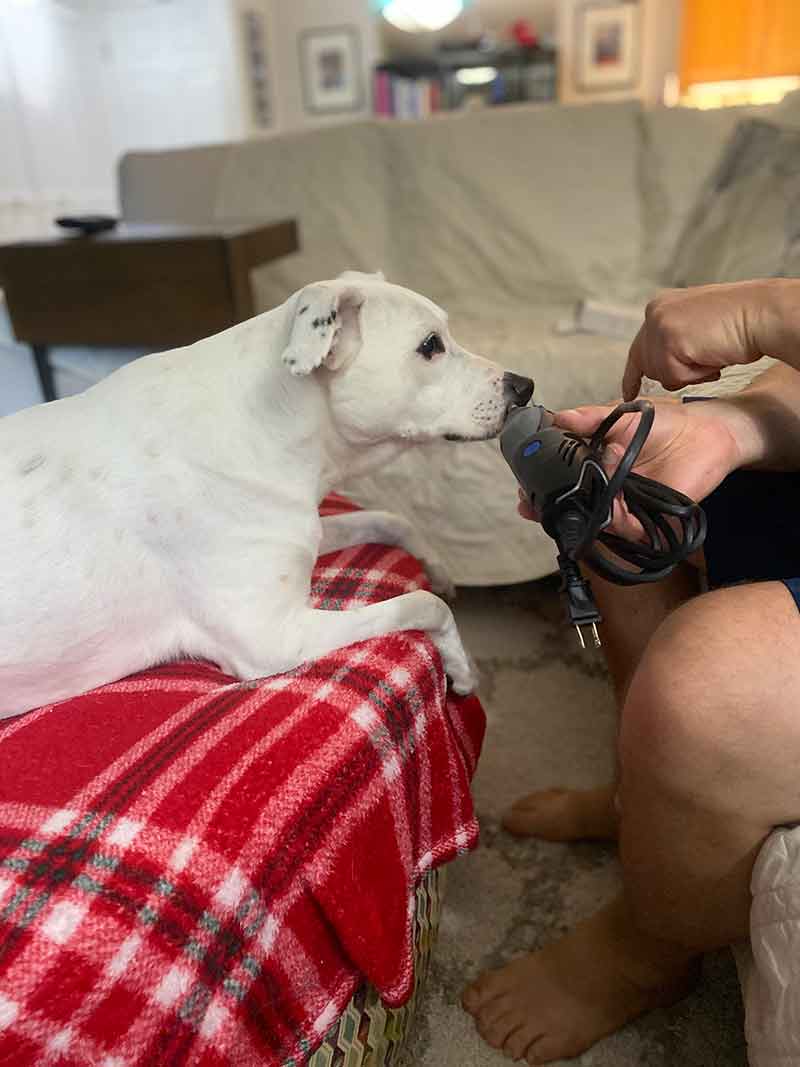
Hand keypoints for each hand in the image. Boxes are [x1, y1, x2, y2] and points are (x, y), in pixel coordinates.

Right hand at [517, 398, 745, 540]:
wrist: (709, 434)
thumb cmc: (668, 421)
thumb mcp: (622, 413)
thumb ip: (590, 417)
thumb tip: (558, 418)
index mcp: (597, 461)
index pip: (563, 477)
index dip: (542, 483)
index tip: (524, 486)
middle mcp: (607, 485)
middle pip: (572, 503)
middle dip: (549, 508)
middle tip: (531, 506)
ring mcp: (625, 502)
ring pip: (592, 518)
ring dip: (578, 516)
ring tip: (571, 504)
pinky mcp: (645, 516)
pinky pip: (622, 528)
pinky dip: (612, 523)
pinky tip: (606, 511)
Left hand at [622, 281, 775, 400]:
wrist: (762, 314)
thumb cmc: (740, 322)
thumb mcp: (697, 327)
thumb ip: (675, 340)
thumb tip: (662, 365)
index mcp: (661, 307)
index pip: (639, 347)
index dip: (633, 374)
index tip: (628, 393)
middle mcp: (655, 313)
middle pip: (649, 366)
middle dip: (677, 372)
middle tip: (705, 358)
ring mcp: (660, 326)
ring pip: (662, 374)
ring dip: (690, 373)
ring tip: (711, 353)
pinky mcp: (669, 340)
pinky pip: (675, 377)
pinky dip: (696, 375)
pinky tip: (711, 355)